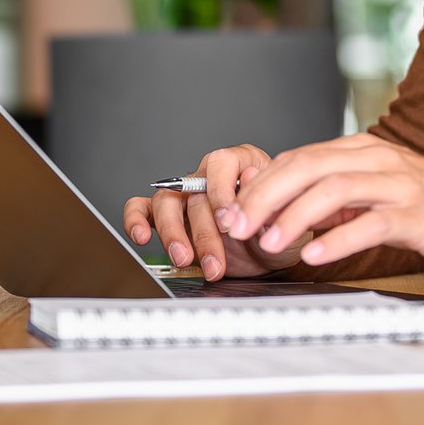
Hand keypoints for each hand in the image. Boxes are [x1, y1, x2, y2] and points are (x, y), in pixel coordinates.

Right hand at [120, 143, 319, 280]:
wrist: (273, 253)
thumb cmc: (281, 230)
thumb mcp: (287, 221)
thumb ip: (271, 204)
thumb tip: (251, 178)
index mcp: (242, 163)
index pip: (222, 163)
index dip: (221, 191)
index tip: (228, 221)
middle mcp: (210, 176)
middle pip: (193, 192)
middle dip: (202, 232)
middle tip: (214, 261)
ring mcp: (187, 196)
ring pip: (166, 202)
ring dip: (172, 234)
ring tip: (184, 259)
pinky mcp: (171, 218)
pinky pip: (143, 210)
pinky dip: (137, 221)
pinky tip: (142, 237)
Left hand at [222, 133, 423, 270]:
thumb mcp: (372, 192)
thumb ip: (332, 196)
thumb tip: (279, 212)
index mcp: (360, 150)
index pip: (297, 158)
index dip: (260, 184)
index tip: (232, 210)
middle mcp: (376, 159)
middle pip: (307, 167)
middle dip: (264, 197)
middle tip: (237, 225)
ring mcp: (397, 184)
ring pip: (334, 190)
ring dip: (294, 217)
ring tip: (269, 242)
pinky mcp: (416, 214)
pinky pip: (370, 223)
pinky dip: (337, 239)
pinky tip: (315, 255)